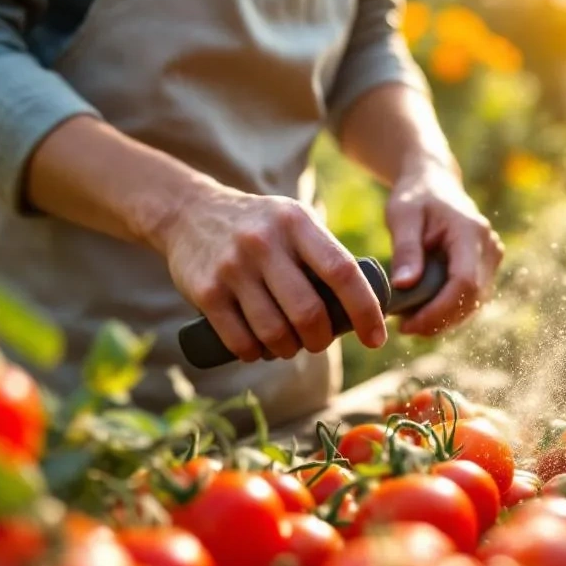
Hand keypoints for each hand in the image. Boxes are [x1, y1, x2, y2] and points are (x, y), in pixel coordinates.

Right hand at [154, 184, 387, 361]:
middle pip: (309, 312)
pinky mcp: (207, 291)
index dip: (365, 310)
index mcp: (297, 223)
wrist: (189, 212)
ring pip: (275, 332)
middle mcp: (265, 242)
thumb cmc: (260, 228)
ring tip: (288, 345)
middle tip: (317, 342)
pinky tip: (259, 348)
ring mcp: (233, 267)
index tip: (376, 338)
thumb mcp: (294, 223)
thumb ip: (326, 256)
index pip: (343, 272)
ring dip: (288, 350)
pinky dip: (256, 353)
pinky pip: (241, 340)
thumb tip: (367, 308)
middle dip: (320, 339)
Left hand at [386, 168, 503, 335]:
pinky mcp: (486, 268)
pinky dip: (449, 311)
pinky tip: (423, 314)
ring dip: (444, 320)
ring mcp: (492, 258)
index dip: (439, 311)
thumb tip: (404, 286)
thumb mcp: (402, 216)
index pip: (464, 282)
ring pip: (474, 304)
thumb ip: (405, 250)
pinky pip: (472, 299)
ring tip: (410, 323)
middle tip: (405, 329)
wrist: (435, 183)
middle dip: (439, 321)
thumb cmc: (416, 197)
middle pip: (472, 298)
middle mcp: (489, 247)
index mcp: (470, 232)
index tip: (408, 325)